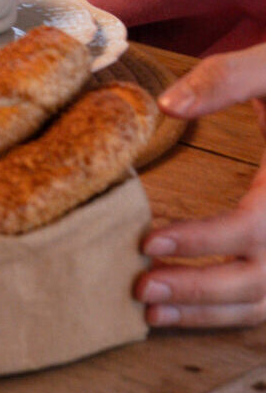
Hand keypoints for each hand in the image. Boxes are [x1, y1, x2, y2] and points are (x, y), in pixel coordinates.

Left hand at [137, 41, 265, 328]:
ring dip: (210, 313)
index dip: (202, 240)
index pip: (252, 228)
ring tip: (151, 313)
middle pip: (259, 279)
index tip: (148, 240)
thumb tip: (168, 105)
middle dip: (200, 290)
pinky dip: (229, 314)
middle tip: (140, 288)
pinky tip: (182, 312)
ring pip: (265, 301)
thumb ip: (228, 78)